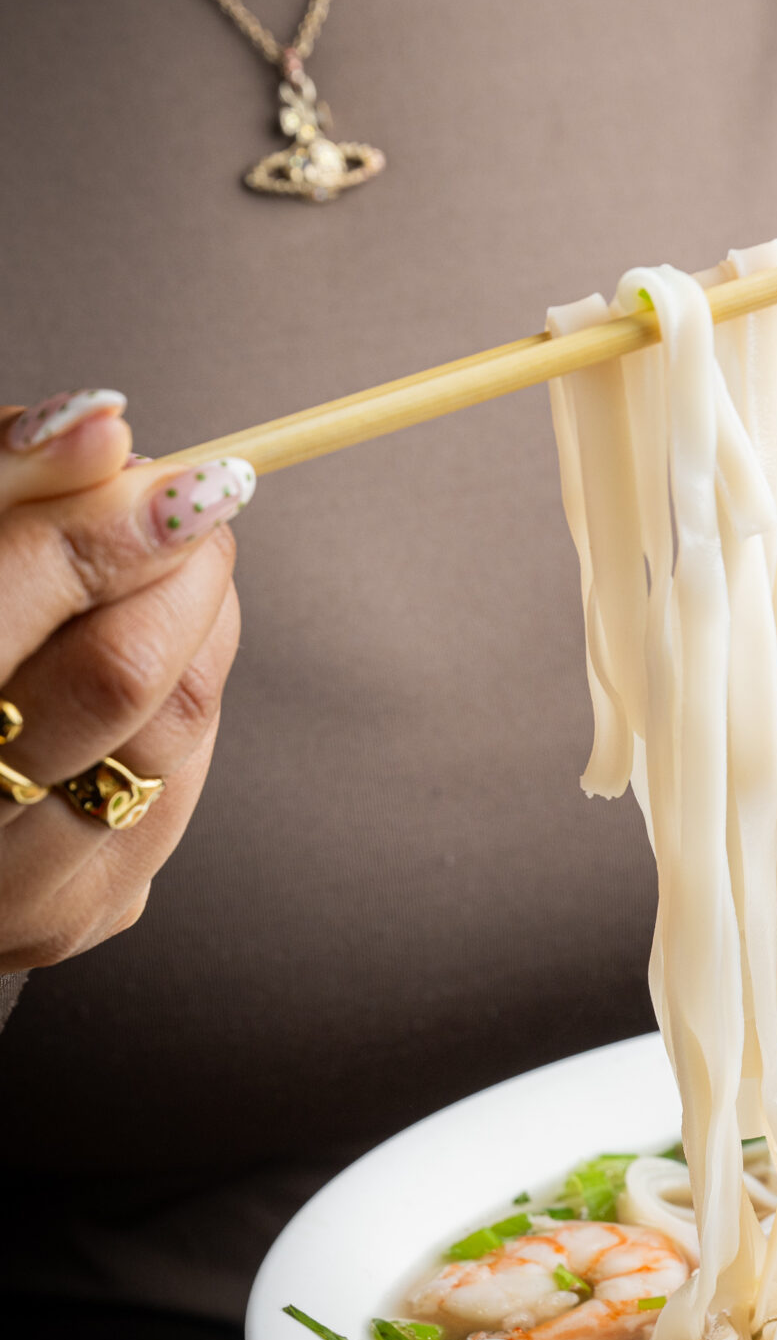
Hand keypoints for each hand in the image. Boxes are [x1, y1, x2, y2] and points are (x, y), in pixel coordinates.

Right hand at [0, 390, 254, 972]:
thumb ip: (3, 481)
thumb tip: (107, 426)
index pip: (23, 591)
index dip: (114, 515)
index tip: (168, 467)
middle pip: (126, 672)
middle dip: (177, 567)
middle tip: (180, 506)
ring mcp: (25, 892)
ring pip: (177, 731)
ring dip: (194, 631)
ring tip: (156, 576)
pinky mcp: (87, 913)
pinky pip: (183, 785)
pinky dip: (180, 707)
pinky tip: (139, 667)